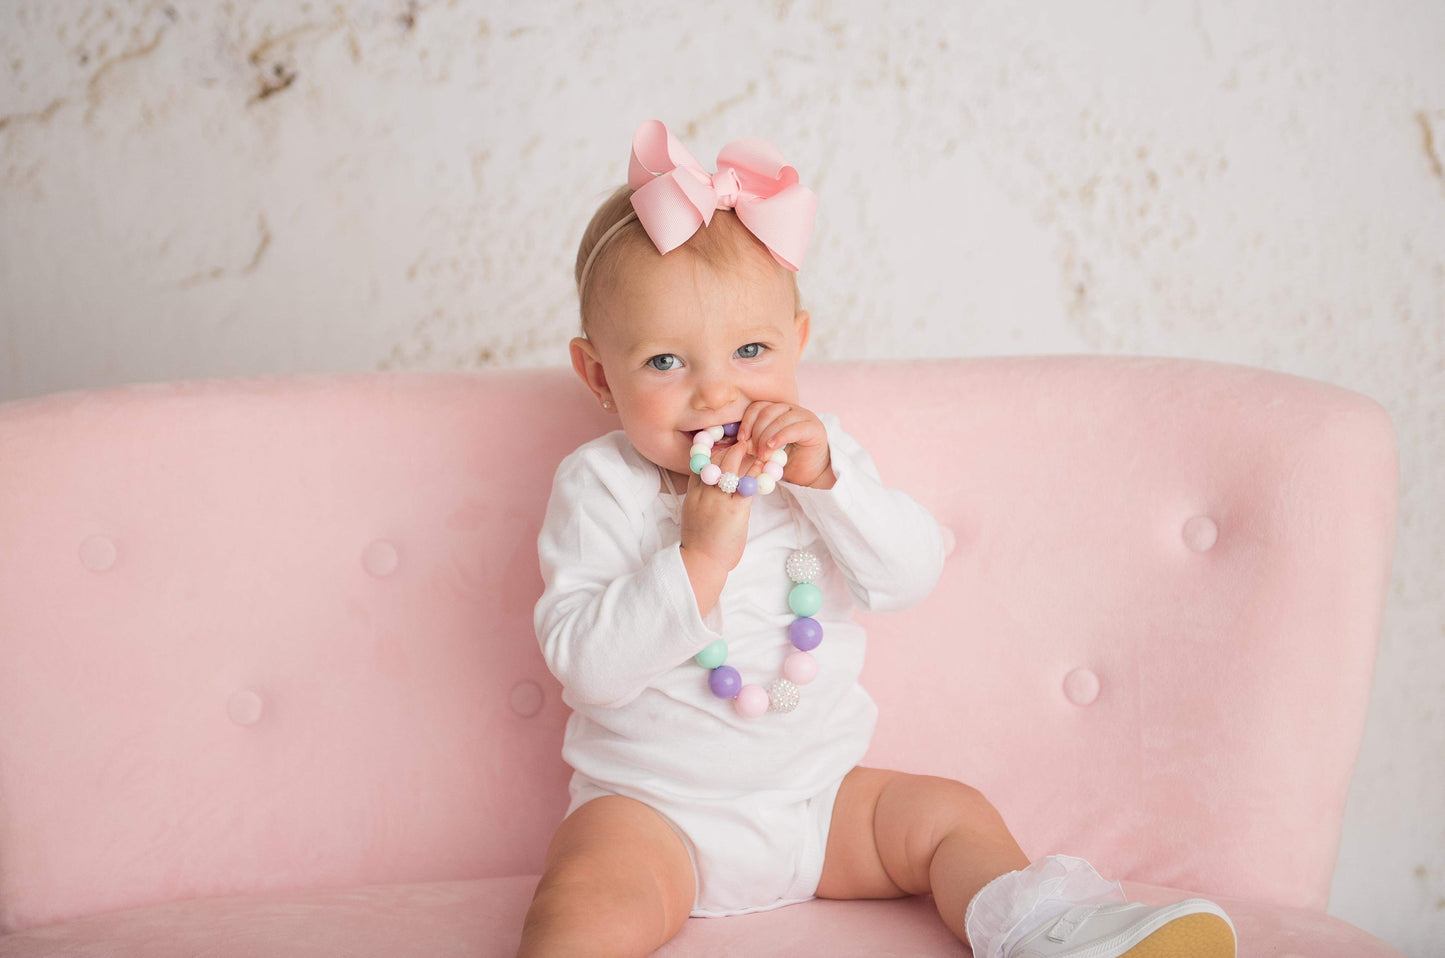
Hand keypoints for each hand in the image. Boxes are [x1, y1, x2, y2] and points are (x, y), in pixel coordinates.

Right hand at [678, 437, 763, 614]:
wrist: (700, 562)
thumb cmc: (699, 542)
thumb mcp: (694, 514)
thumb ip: (704, 499)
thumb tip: (718, 491)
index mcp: (693, 493)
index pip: (702, 462)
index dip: (715, 451)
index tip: (727, 445)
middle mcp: (704, 492)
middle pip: (718, 459)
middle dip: (733, 448)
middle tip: (748, 441)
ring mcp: (718, 499)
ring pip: (732, 466)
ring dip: (747, 456)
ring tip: (760, 449)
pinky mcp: (735, 510)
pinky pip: (747, 485)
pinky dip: (757, 474)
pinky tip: (766, 468)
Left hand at [737, 400, 833, 488]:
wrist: (809, 475)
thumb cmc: (785, 462)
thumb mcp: (765, 450)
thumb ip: (754, 442)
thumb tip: (741, 441)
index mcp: (777, 410)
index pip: (758, 407)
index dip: (747, 421)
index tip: (741, 439)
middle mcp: (790, 409)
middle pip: (767, 412)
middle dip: (756, 432)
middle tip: (753, 451)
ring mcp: (804, 416)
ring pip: (779, 419)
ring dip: (766, 437)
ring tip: (763, 455)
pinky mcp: (814, 428)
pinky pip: (794, 428)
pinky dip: (780, 437)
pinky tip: (773, 447)